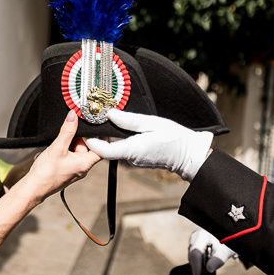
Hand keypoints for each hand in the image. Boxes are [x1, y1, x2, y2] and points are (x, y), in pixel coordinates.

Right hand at [25, 110, 100, 201]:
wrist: (33, 187)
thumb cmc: (46, 173)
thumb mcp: (57, 147)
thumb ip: (67, 131)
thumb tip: (73, 116)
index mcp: (85, 164)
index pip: (101, 149)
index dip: (99, 137)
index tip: (94, 127)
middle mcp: (82, 167)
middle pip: (88, 147)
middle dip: (79, 137)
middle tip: (71, 130)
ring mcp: (74, 168)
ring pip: (77, 150)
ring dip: (70, 142)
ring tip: (60, 142)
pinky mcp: (67, 168)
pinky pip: (70, 154)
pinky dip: (65, 148)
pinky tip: (56, 148)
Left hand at [85, 109, 212, 180]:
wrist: (188, 155)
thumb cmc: (173, 138)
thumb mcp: (151, 123)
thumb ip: (129, 120)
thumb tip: (110, 114)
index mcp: (130, 150)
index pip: (101, 151)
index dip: (90, 140)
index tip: (86, 126)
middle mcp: (129, 158)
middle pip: (104, 149)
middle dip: (98, 135)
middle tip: (94, 116)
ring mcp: (132, 159)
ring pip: (113, 148)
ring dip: (108, 136)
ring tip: (106, 117)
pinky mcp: (137, 158)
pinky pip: (122, 148)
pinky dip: (117, 139)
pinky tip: (120, 126)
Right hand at [188, 228, 235, 274]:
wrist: (233, 234)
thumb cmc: (229, 241)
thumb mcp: (226, 251)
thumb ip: (218, 259)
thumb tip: (209, 269)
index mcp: (202, 236)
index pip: (195, 253)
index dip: (196, 268)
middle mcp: (196, 236)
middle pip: (192, 254)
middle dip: (197, 267)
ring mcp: (196, 238)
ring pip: (193, 254)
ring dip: (199, 264)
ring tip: (206, 271)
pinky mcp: (197, 241)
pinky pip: (196, 252)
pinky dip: (200, 260)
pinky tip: (206, 264)